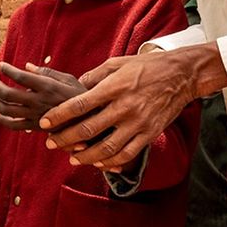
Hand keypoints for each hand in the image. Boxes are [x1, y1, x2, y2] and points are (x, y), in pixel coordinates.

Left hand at [0, 62, 86, 130]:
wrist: (90, 120)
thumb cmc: (80, 95)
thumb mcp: (67, 78)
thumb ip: (45, 72)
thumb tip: (26, 66)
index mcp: (47, 86)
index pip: (20, 77)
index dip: (7, 70)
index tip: (1, 65)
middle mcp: (39, 101)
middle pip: (8, 94)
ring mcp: (36, 116)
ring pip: (6, 110)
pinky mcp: (36, 127)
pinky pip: (13, 125)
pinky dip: (2, 120)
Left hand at [40, 44, 226, 168]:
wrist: (182, 75)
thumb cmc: (145, 67)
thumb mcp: (117, 63)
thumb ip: (94, 76)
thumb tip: (73, 87)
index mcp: (114, 87)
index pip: (80, 104)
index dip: (59, 115)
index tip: (44, 122)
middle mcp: (125, 106)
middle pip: (89, 129)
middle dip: (66, 138)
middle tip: (50, 142)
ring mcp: (138, 123)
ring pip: (107, 147)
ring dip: (85, 156)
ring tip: (71, 158)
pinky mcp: (150, 133)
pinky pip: (127, 154)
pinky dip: (110, 162)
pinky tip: (98, 163)